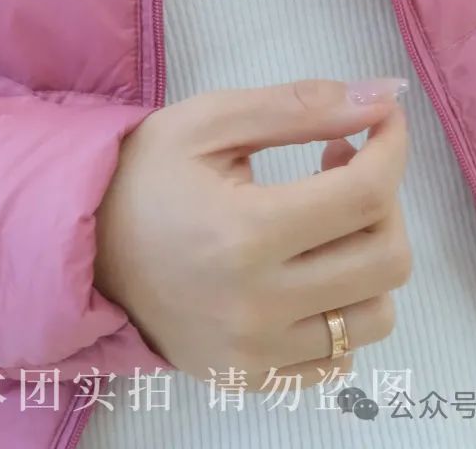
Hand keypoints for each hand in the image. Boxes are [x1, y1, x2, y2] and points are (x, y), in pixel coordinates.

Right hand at [93, 77, 410, 391]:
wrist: (83, 248)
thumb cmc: (145, 173)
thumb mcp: (212, 120)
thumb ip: (301, 107)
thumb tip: (384, 97)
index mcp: (244, 235)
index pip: (366, 195)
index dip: (392, 146)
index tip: (382, 119)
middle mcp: (256, 307)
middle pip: (386, 259)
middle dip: (384, 198)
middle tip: (341, 161)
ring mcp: (256, 353)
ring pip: (376, 315)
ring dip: (368, 253)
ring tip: (325, 216)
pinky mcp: (253, 378)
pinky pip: (340, 356)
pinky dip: (344, 307)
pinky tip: (309, 266)